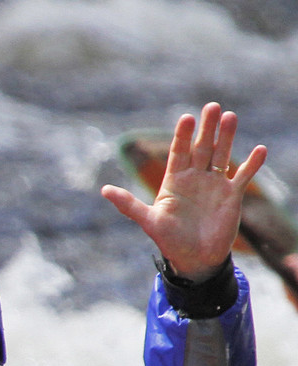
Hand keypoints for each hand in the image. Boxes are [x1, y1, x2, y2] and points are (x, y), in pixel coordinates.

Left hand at [101, 102, 266, 280]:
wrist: (194, 259)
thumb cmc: (169, 241)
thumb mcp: (148, 221)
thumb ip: (128, 205)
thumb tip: (104, 190)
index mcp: (174, 181)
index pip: (178, 152)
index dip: (182, 135)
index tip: (186, 118)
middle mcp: (194, 178)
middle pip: (202, 147)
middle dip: (207, 128)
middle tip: (212, 106)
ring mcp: (214, 185)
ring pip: (222, 155)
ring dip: (227, 137)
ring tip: (231, 116)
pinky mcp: (231, 196)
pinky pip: (243, 176)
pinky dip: (252, 164)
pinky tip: (260, 150)